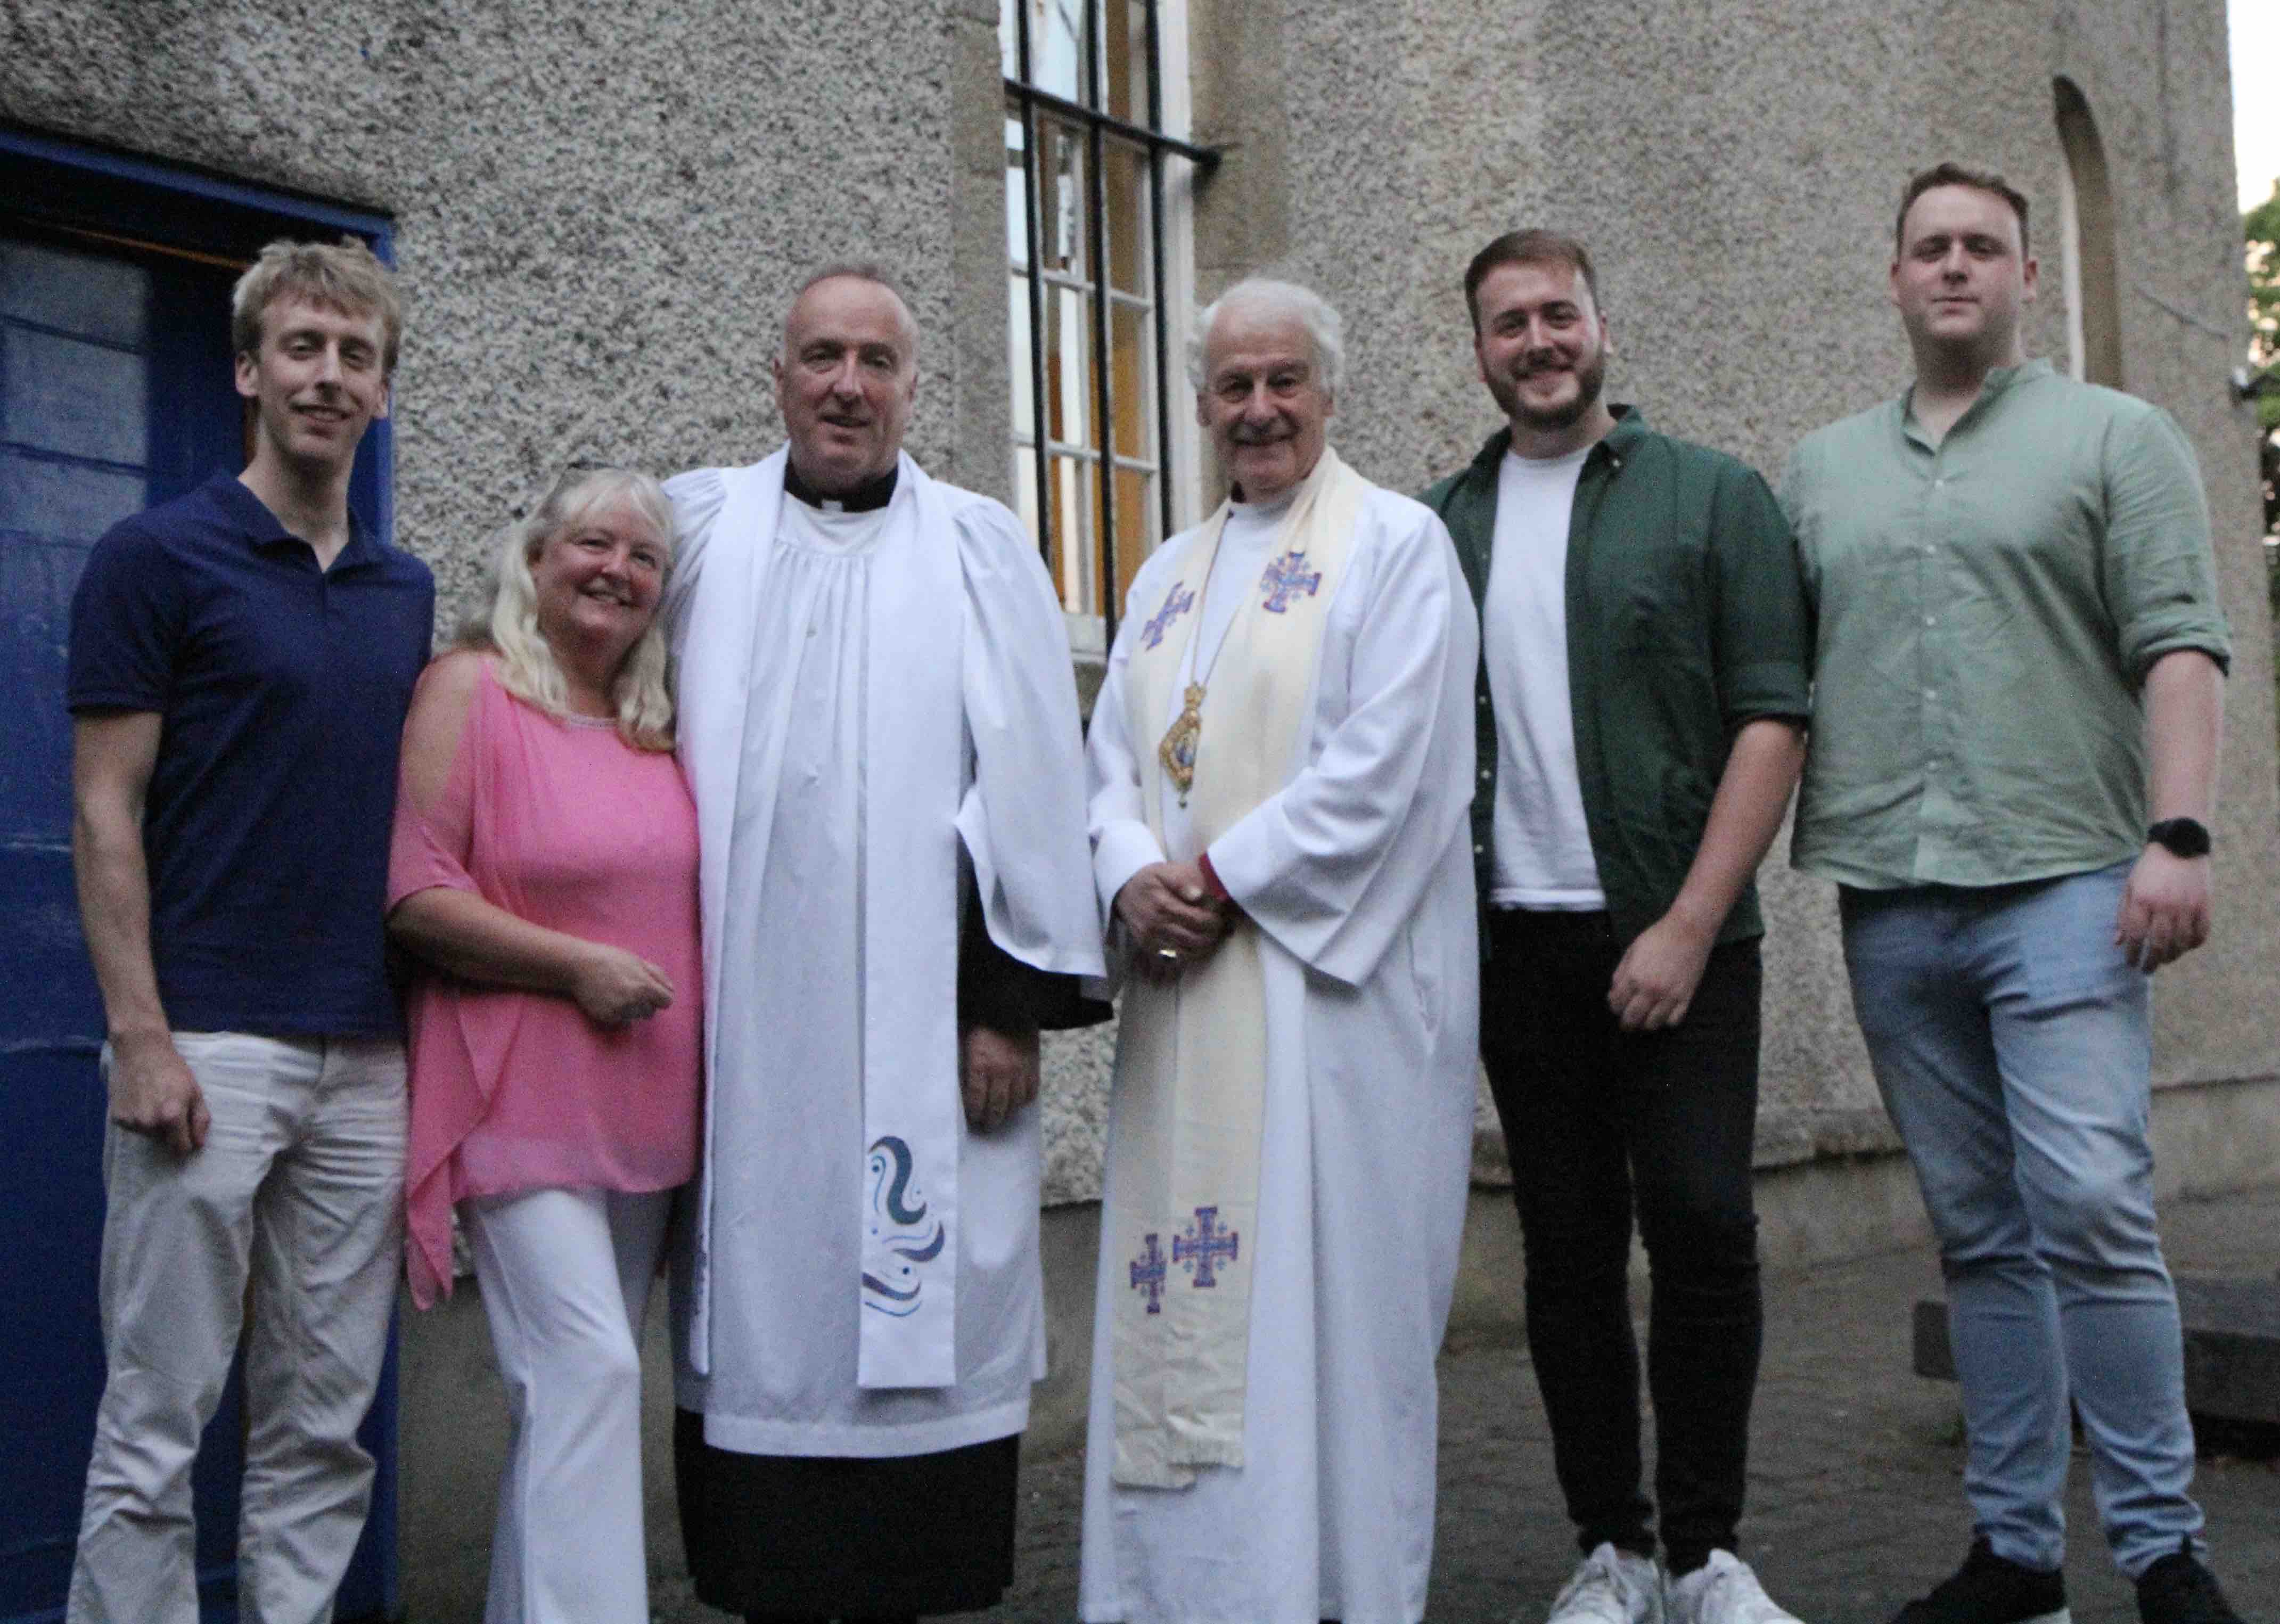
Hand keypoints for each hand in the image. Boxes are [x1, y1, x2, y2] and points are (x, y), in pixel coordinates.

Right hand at [108, 1029, 208, 1155]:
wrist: (140, 1050)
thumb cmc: (172, 1069)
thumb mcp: (194, 1091)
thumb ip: (200, 1119)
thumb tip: (198, 1145)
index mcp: (171, 1117)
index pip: (181, 1148)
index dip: (186, 1143)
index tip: (187, 1135)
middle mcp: (149, 1123)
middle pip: (164, 1141)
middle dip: (169, 1130)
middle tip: (167, 1105)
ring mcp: (131, 1121)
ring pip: (148, 1134)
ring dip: (152, 1123)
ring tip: (152, 1100)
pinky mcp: (117, 1118)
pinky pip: (133, 1126)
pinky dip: (137, 1118)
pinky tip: (139, 1099)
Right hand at [567, 943, 676, 1025]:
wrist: (579, 966)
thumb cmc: (610, 959)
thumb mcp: (638, 961)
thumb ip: (658, 975)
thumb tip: (671, 989)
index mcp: (646, 987)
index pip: (667, 1002)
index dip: (660, 996)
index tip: (652, 992)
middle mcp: (635, 1002)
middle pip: (651, 1011)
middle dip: (645, 1002)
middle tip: (629, 988)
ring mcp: (621, 1011)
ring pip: (636, 1016)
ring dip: (631, 1008)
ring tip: (617, 992)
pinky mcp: (608, 1018)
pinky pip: (621, 1020)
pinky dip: (618, 1013)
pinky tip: (608, 999)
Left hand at [960, 1024, 1039, 1131]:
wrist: (1009, 1003)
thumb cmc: (980, 1021)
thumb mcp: (963, 1040)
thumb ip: (961, 1063)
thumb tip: (954, 1084)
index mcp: (980, 1065)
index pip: (976, 1100)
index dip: (973, 1114)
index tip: (971, 1119)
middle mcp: (1001, 1071)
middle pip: (997, 1107)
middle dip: (990, 1121)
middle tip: (986, 1126)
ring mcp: (1020, 1070)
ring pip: (1015, 1104)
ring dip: (1007, 1114)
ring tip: (1001, 1117)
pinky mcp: (1033, 1066)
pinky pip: (1031, 1093)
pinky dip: (1024, 1101)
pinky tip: (1016, 1102)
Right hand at [1114, 861, 1231, 979]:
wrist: (1122, 891)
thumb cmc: (1148, 880)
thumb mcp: (1163, 872)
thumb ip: (1181, 881)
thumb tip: (1198, 895)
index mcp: (1163, 906)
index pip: (1198, 920)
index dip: (1214, 920)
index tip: (1220, 915)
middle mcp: (1157, 926)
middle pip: (1195, 939)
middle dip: (1212, 935)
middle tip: (1219, 927)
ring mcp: (1151, 939)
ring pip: (1186, 952)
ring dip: (1203, 947)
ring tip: (1211, 936)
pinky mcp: (1148, 948)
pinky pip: (1173, 959)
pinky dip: (1188, 955)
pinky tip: (1194, 945)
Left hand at [1607, 911, 1714, 1031]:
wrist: (1689, 930)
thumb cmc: (1657, 937)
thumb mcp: (1631, 951)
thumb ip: (1620, 974)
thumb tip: (1613, 994)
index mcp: (1633, 977)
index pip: (1617, 1004)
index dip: (1614, 1007)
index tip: (1616, 1006)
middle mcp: (1650, 990)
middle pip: (1632, 1019)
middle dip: (1626, 1023)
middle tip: (1627, 1022)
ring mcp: (1669, 996)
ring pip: (1652, 1024)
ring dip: (1645, 1024)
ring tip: (1644, 1018)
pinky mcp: (1686, 998)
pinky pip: (1674, 1021)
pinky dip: (1666, 1021)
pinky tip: (1663, 1013)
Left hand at [2115, 846, 2210, 970]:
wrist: (2179, 846)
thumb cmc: (2149, 870)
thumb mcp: (2129, 888)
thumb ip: (2123, 915)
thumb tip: (2117, 943)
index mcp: (2142, 901)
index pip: (2136, 936)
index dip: (2133, 954)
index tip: (2130, 963)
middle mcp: (2165, 906)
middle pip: (2159, 944)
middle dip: (2151, 961)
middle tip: (2146, 970)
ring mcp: (2187, 906)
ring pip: (2181, 943)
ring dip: (2172, 956)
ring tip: (2164, 960)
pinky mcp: (2204, 905)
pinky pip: (2201, 933)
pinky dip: (2193, 944)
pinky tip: (2185, 947)